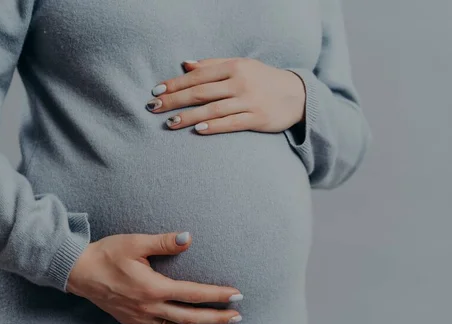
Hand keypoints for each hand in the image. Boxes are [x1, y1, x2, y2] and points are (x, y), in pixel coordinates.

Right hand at [66, 231, 243, 323]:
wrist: (79, 271)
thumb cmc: (107, 254)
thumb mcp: (135, 243)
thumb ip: (164, 242)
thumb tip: (188, 238)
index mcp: (154, 287)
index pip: (194, 294)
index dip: (218, 295)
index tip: (236, 295)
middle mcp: (150, 307)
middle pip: (191, 317)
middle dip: (217, 318)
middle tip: (237, 317)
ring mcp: (141, 318)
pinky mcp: (132, 322)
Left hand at [145, 57, 305, 134]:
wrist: (297, 95)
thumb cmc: (262, 79)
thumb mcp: (240, 66)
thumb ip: (213, 65)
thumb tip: (185, 64)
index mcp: (234, 67)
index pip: (198, 76)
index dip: (175, 84)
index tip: (156, 91)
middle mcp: (240, 82)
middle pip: (200, 93)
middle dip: (175, 101)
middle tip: (153, 108)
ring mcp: (249, 101)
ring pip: (212, 110)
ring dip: (189, 117)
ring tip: (170, 123)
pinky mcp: (257, 119)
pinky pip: (231, 123)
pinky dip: (213, 127)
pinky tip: (197, 130)